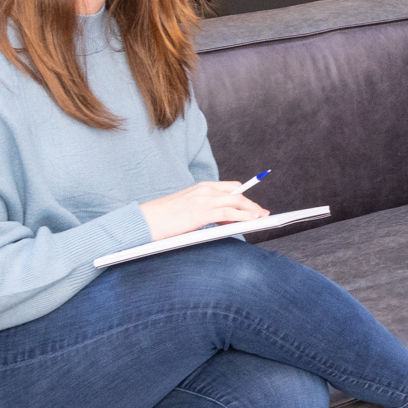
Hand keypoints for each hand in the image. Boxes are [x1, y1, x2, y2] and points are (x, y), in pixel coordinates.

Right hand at [143, 179, 269, 238]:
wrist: (145, 221)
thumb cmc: (163, 218)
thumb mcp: (187, 210)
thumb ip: (205, 211)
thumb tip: (223, 221)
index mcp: (201, 187)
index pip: (230, 187)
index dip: (244, 196)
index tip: (254, 205)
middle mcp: (204, 190)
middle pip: (236, 193)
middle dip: (252, 204)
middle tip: (263, 212)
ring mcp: (203, 200)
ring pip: (236, 201)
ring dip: (252, 210)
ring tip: (261, 217)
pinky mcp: (201, 212)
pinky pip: (229, 212)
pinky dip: (244, 215)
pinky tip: (252, 220)